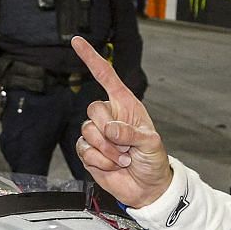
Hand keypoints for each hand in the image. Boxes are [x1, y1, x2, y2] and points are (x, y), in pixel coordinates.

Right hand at [71, 35, 172, 208]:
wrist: (146, 187)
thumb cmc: (153, 160)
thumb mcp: (151, 143)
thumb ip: (131, 133)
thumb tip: (109, 129)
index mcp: (126, 105)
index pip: (105, 76)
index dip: (91, 58)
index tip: (77, 41)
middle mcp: (109, 117)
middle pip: (93, 109)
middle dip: (109, 131)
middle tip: (125, 146)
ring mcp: (97, 134)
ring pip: (87, 132)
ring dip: (107, 150)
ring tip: (122, 158)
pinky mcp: (89, 152)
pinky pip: (84, 150)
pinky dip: (100, 161)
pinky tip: (112, 165)